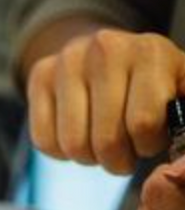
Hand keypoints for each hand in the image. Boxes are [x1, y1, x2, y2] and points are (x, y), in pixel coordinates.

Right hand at [27, 27, 184, 173]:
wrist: (108, 49)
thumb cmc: (152, 81)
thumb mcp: (181, 87)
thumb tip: (181, 160)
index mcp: (150, 52)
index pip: (143, 124)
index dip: (147, 146)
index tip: (148, 142)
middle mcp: (105, 49)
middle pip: (106, 140)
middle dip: (118, 160)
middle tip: (124, 154)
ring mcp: (67, 62)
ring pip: (73, 144)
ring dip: (89, 159)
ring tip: (101, 146)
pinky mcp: (39, 76)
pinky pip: (44, 140)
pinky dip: (61, 153)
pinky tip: (77, 137)